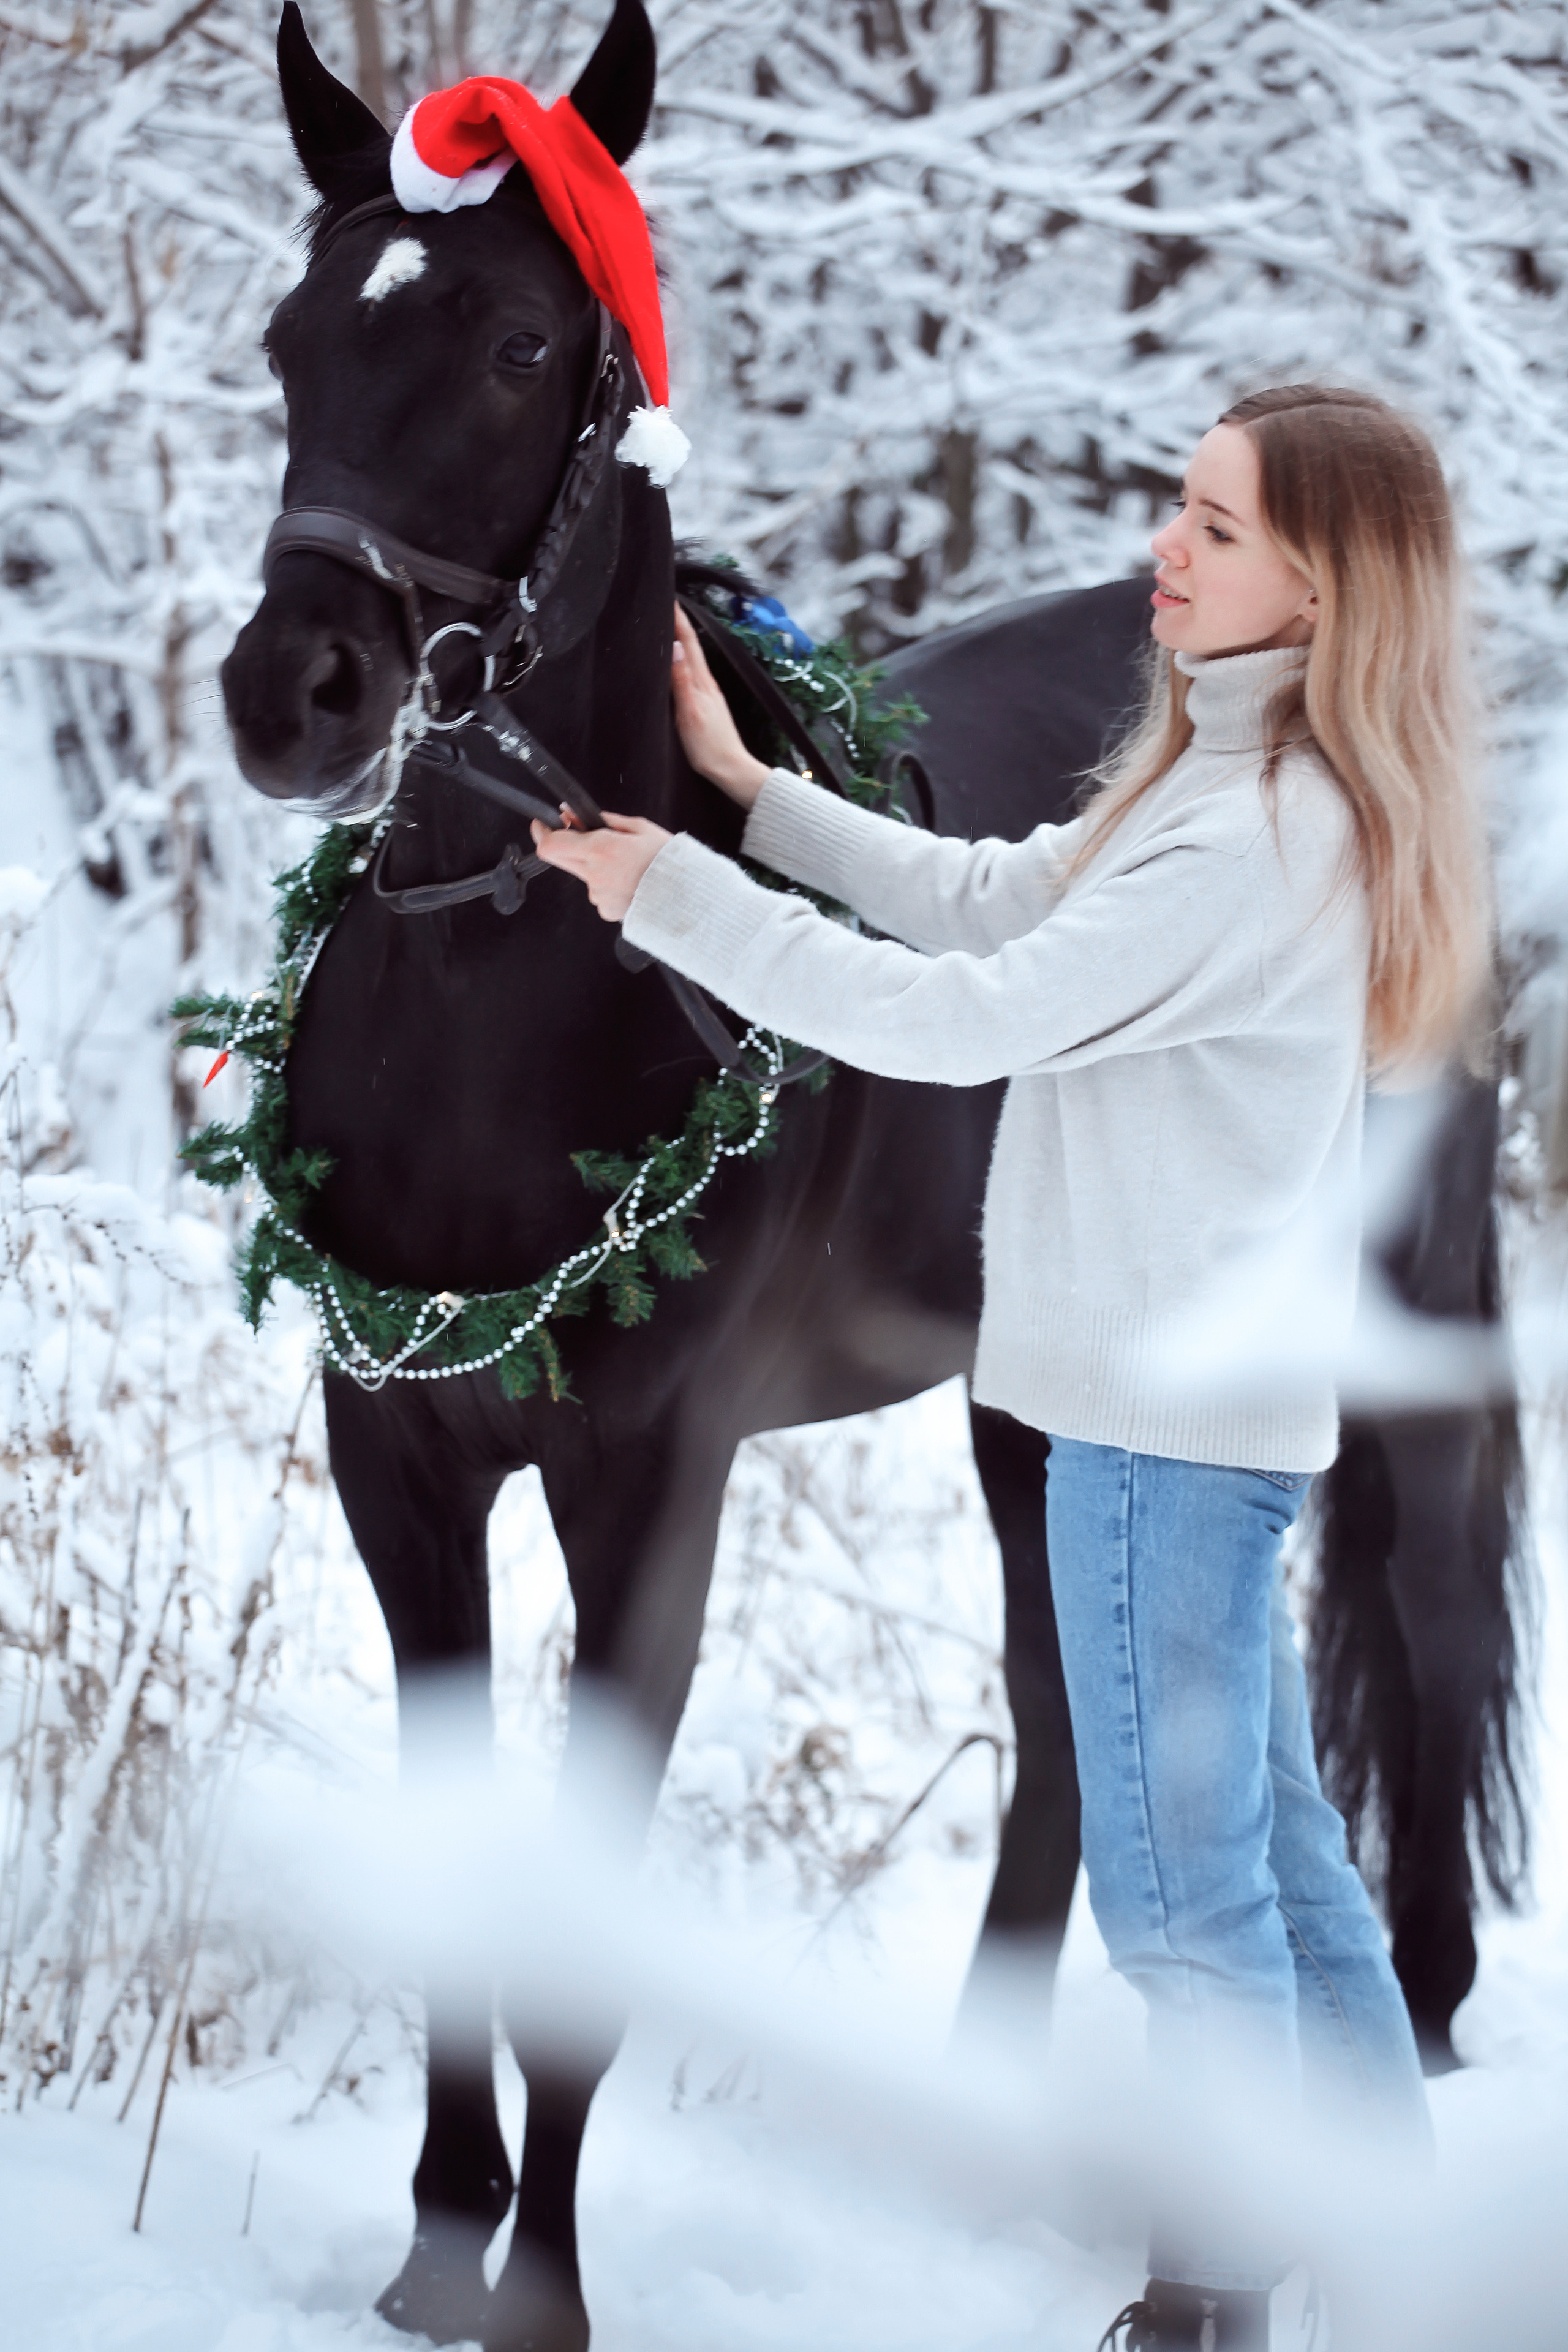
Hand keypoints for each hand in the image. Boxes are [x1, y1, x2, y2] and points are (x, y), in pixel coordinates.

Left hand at [530, 810, 670, 921]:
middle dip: (569, 846)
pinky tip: (629, 883)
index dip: (542, 832)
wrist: (686, 897)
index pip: (551, 844)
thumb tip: (576, 815)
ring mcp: (599, 895)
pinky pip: (598, 893)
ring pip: (584, 875)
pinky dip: (609, 886)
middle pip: (560, 858)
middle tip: (592, 841)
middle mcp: (594, 874)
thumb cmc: (668, 862)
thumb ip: (604, 821)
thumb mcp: (640, 828)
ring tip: (627, 867)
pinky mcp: (606, 910)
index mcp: (600, 849)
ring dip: (596, 867)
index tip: (543, 824)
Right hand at [671, 604, 771, 808]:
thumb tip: (674, 647)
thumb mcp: (690, 714)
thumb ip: (681, 681)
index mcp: (702, 684)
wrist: (732, 771)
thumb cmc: (709, 749)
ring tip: (669, 624)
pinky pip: (693, 675)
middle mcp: (707, 685)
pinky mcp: (708, 706)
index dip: (677, 619)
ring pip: (692, 659)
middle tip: (666, 603)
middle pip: (691, 647)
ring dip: (681, 640)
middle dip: (679, 623)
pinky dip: (684, 661)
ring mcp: (709, 695)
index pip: (688, 643)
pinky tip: (679, 663)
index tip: (667, 597)